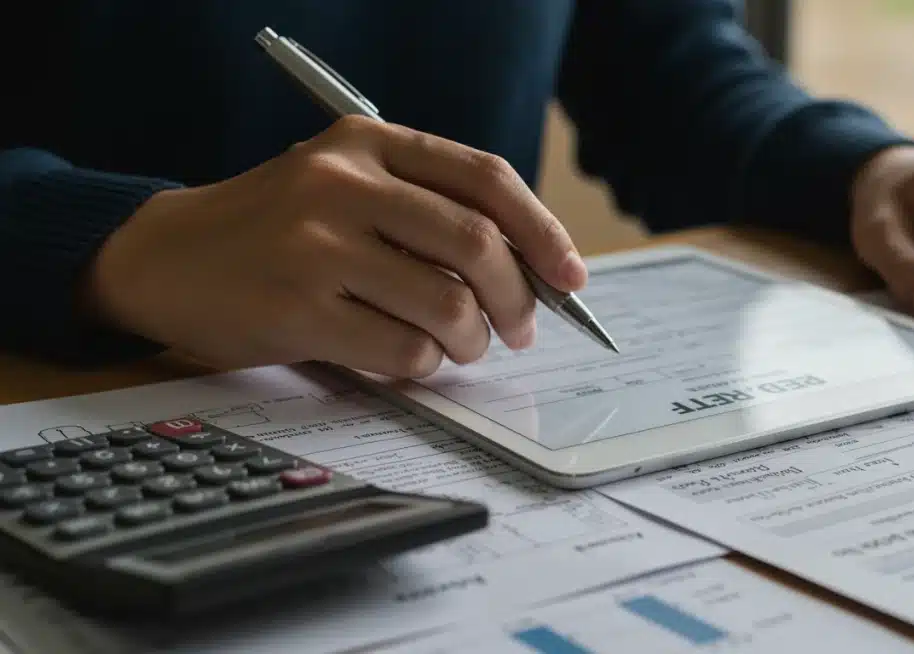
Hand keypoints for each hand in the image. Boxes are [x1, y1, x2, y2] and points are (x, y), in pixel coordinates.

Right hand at [83, 115, 586, 376]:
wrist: (165, 257)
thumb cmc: (274, 229)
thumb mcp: (344, 186)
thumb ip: (424, 210)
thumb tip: (530, 268)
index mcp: (366, 142)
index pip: (485, 178)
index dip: (543, 230)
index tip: (571, 274)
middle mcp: (342, 183)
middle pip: (478, 244)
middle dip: (519, 299)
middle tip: (522, 328)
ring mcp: (316, 246)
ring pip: (447, 304)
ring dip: (473, 341)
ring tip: (463, 347)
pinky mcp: (297, 309)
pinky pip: (403, 350)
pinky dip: (424, 365)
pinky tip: (409, 357)